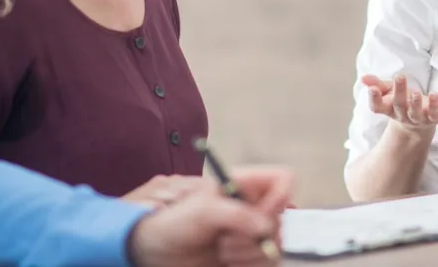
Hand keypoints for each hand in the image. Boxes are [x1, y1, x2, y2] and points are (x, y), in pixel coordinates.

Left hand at [126, 166, 293, 266]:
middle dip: (254, 236)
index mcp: (244, 186)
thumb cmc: (171, 222)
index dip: (280, 197)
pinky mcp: (249, 257)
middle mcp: (253, 208)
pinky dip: (248, 265)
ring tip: (220, 251)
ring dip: (248, 254)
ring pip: (276, 247)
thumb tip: (266, 227)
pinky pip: (266, 264)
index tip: (260, 213)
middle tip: (225, 238)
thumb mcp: (202, 210)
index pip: (284, 180)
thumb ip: (236, 213)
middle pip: (282, 221)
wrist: (153, 253)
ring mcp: (252, 234)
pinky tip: (224, 262)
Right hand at [360, 74, 437, 133]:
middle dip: (399, 91)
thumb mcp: (389, 91)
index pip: (378, 107)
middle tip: (399, 77)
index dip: (374, 99)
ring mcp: (418, 118)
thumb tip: (363, 78)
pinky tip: (434, 94)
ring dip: (415, 103)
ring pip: (415, 113)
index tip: (373, 89)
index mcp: (389, 109)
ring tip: (416, 93)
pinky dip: (434, 104)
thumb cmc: (402, 101)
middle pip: (399, 105)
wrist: (420, 122)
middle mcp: (402, 115)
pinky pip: (434, 113)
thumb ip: (377, 84)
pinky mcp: (433, 118)